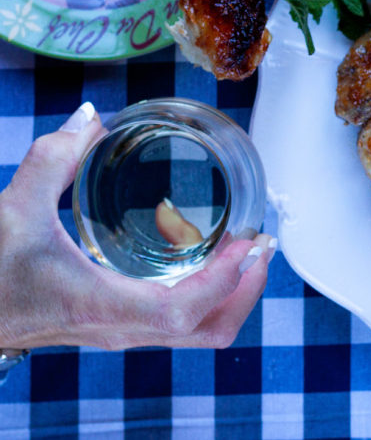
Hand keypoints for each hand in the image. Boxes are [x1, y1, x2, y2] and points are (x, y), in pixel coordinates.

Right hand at [0, 103, 275, 349]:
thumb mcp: (13, 210)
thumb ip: (52, 159)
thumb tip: (88, 119)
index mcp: (101, 305)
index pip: (183, 312)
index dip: (224, 280)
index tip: (248, 242)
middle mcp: (120, 330)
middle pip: (208, 331)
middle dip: (247, 290)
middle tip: (264, 245)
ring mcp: (121, 334)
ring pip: (199, 333)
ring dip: (233, 294)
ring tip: (248, 249)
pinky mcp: (118, 328)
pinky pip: (181, 324)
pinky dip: (208, 296)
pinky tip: (206, 255)